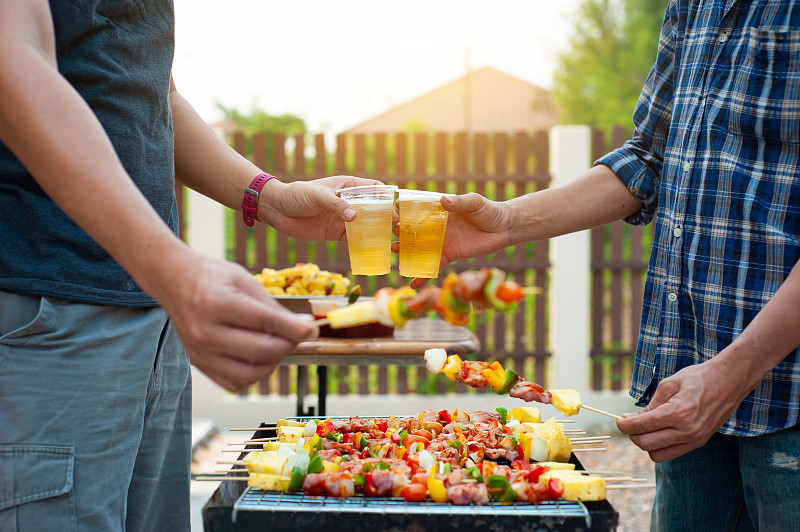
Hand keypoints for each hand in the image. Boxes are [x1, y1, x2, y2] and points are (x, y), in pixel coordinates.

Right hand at [154, 248, 317, 391]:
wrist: (172, 279)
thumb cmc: (211, 276)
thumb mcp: (244, 280)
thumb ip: (273, 307)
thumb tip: (304, 327)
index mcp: (217, 303)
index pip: (267, 323)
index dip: (297, 329)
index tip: (313, 328)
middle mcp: (205, 331)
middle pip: (262, 351)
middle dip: (289, 344)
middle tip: (296, 334)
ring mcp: (199, 352)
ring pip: (249, 375)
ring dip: (272, 363)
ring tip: (276, 345)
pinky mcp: (198, 363)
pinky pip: (233, 383)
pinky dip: (252, 374)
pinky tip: (257, 356)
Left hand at [261, 176, 395, 239]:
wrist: (277, 210)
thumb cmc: (297, 195)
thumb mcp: (317, 195)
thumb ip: (336, 205)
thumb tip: (355, 217)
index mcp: (348, 186)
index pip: (374, 188)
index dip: (386, 195)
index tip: (396, 205)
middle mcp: (350, 203)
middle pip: (375, 209)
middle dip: (387, 217)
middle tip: (397, 226)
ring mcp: (344, 219)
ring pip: (368, 226)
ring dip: (379, 232)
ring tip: (390, 240)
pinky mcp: (337, 234)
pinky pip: (355, 240)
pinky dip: (365, 245)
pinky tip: (374, 250)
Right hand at [392, 192, 511, 287]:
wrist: (503, 229)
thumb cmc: (488, 211)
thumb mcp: (474, 202)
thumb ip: (459, 202)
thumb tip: (444, 200)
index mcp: (439, 210)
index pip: (418, 208)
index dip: (405, 209)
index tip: (394, 210)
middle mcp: (436, 226)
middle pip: (413, 229)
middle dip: (401, 231)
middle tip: (392, 233)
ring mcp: (441, 241)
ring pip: (419, 247)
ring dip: (406, 250)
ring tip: (395, 251)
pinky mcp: (448, 255)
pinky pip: (432, 266)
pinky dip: (422, 275)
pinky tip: (412, 284)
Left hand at [616, 358, 748, 461]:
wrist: (729, 381)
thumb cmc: (698, 378)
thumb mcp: (669, 384)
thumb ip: (650, 404)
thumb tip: (632, 419)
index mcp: (677, 413)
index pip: (640, 427)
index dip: (624, 425)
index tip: (619, 420)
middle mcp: (686, 430)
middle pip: (645, 444)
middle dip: (632, 435)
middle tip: (630, 423)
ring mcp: (695, 439)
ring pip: (657, 454)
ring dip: (646, 443)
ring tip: (646, 428)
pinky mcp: (700, 442)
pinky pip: (672, 454)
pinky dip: (660, 446)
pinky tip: (660, 432)